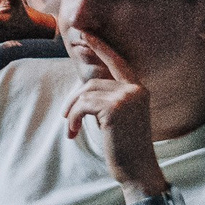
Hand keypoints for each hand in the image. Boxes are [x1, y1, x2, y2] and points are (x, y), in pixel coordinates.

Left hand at [62, 34, 161, 192]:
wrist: (137, 170)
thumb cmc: (126, 146)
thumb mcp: (119, 117)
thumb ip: (108, 98)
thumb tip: (84, 85)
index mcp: (139, 89)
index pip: (117, 61)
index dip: (100, 47)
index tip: (84, 34)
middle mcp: (136, 89)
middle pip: (93, 82)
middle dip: (74, 98)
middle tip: (65, 116)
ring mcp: (127, 98)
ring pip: (85, 94)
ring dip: (72, 112)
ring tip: (72, 128)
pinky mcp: (114, 109)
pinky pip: (82, 106)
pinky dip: (72, 118)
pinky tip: (73, 132)